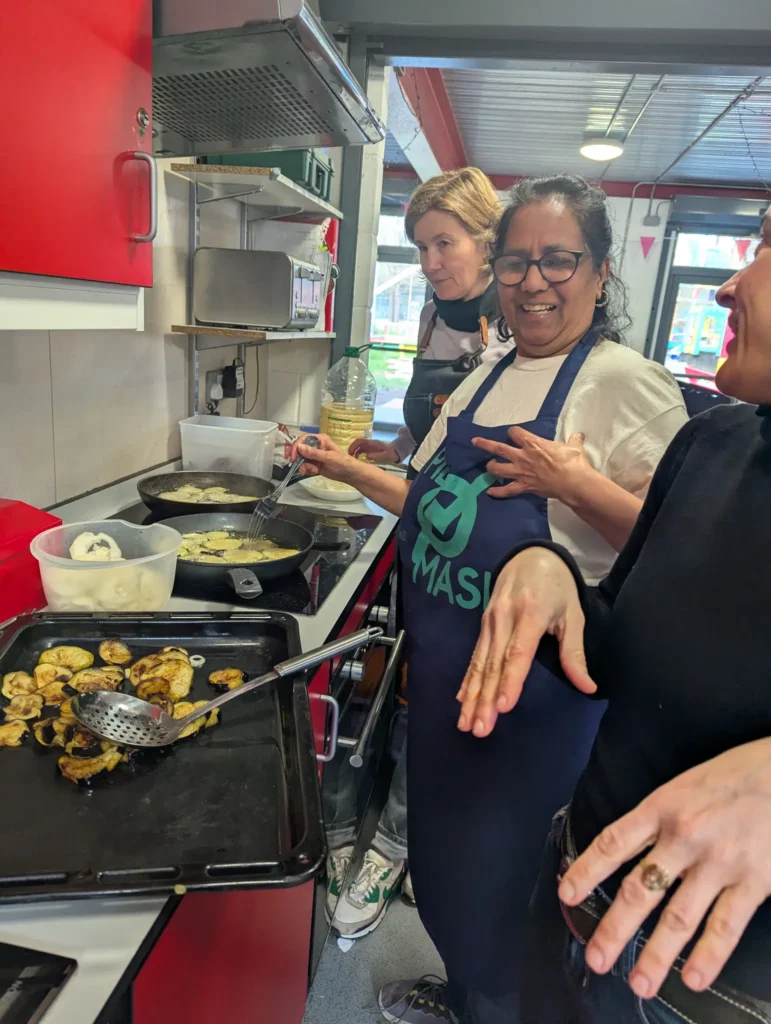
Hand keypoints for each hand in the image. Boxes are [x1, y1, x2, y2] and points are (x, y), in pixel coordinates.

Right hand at [290, 433, 357, 482]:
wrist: (350, 474)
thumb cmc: (343, 462)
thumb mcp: (328, 457)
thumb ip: (314, 453)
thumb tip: (299, 447)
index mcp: (320, 439)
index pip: (303, 439)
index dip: (296, 447)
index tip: (293, 457)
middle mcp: (315, 446)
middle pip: (299, 449)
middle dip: (298, 458)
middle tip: (297, 465)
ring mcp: (314, 455)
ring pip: (301, 459)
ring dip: (303, 466)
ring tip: (312, 470)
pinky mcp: (314, 464)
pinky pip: (304, 466)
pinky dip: (306, 470)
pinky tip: (313, 472)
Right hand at [348, 438, 400, 463]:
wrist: (397, 452)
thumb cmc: (391, 453)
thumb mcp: (386, 455)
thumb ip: (377, 455)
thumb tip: (367, 456)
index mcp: (372, 443)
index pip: (360, 441)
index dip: (353, 446)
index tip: (350, 453)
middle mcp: (369, 444)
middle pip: (357, 444)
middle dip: (352, 449)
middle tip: (349, 457)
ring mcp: (370, 447)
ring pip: (359, 448)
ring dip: (354, 452)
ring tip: (353, 460)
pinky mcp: (370, 450)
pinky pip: (362, 451)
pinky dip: (358, 455)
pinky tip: (358, 460)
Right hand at [457, 547, 595, 736]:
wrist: (530, 555)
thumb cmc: (557, 587)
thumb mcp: (573, 614)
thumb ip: (574, 652)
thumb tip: (588, 687)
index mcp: (530, 614)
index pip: (518, 653)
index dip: (510, 681)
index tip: (503, 707)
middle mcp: (504, 619)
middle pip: (493, 664)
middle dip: (485, 700)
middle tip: (480, 729)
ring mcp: (490, 621)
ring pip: (479, 664)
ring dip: (472, 696)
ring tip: (467, 723)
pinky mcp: (483, 624)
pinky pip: (474, 656)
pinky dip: (467, 680)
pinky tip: (461, 701)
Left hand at [473, 427, 593, 503]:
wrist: (573, 482)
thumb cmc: (573, 462)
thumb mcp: (574, 447)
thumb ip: (573, 440)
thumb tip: (578, 435)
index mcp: (533, 443)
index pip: (515, 433)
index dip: (513, 432)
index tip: (514, 433)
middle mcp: (522, 456)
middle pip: (499, 448)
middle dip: (485, 444)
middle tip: (475, 441)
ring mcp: (521, 472)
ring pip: (498, 469)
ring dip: (491, 467)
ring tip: (488, 465)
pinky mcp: (524, 486)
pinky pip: (507, 490)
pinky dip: (498, 491)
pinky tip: (490, 491)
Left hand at [560, 737, 770, 998]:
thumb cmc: (734, 774)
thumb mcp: (685, 785)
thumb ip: (658, 818)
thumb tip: (630, 852)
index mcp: (661, 806)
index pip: (613, 843)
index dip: (586, 871)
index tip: (566, 896)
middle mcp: (683, 836)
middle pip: (639, 890)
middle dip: (614, 930)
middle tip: (595, 960)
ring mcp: (718, 862)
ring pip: (678, 917)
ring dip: (656, 955)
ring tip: (638, 985)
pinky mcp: (754, 881)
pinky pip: (725, 926)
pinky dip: (708, 956)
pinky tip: (693, 979)